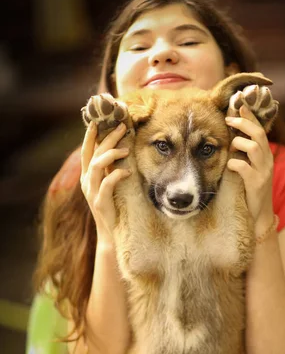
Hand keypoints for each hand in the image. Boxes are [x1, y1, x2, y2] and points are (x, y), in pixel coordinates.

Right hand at [80, 121, 130, 241]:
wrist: (111, 232)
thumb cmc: (114, 207)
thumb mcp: (109, 186)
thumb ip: (109, 170)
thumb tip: (118, 150)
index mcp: (87, 176)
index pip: (87, 151)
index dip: (90, 136)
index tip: (98, 121)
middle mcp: (87, 182)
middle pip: (94, 154)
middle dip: (108, 138)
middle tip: (122, 128)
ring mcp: (92, 192)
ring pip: (97, 166)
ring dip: (112, 154)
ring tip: (126, 149)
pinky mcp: (100, 202)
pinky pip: (106, 184)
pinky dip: (117, 175)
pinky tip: (128, 171)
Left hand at [225, 105, 273, 228]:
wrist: (257, 215)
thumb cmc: (249, 190)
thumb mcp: (249, 168)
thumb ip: (244, 153)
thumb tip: (232, 136)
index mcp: (265, 155)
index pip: (260, 129)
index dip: (250, 116)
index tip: (239, 104)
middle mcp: (267, 161)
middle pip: (259, 134)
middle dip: (243, 123)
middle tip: (228, 119)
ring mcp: (263, 172)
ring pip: (253, 147)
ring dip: (238, 144)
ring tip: (231, 148)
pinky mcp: (256, 184)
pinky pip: (244, 168)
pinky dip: (234, 164)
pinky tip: (229, 167)